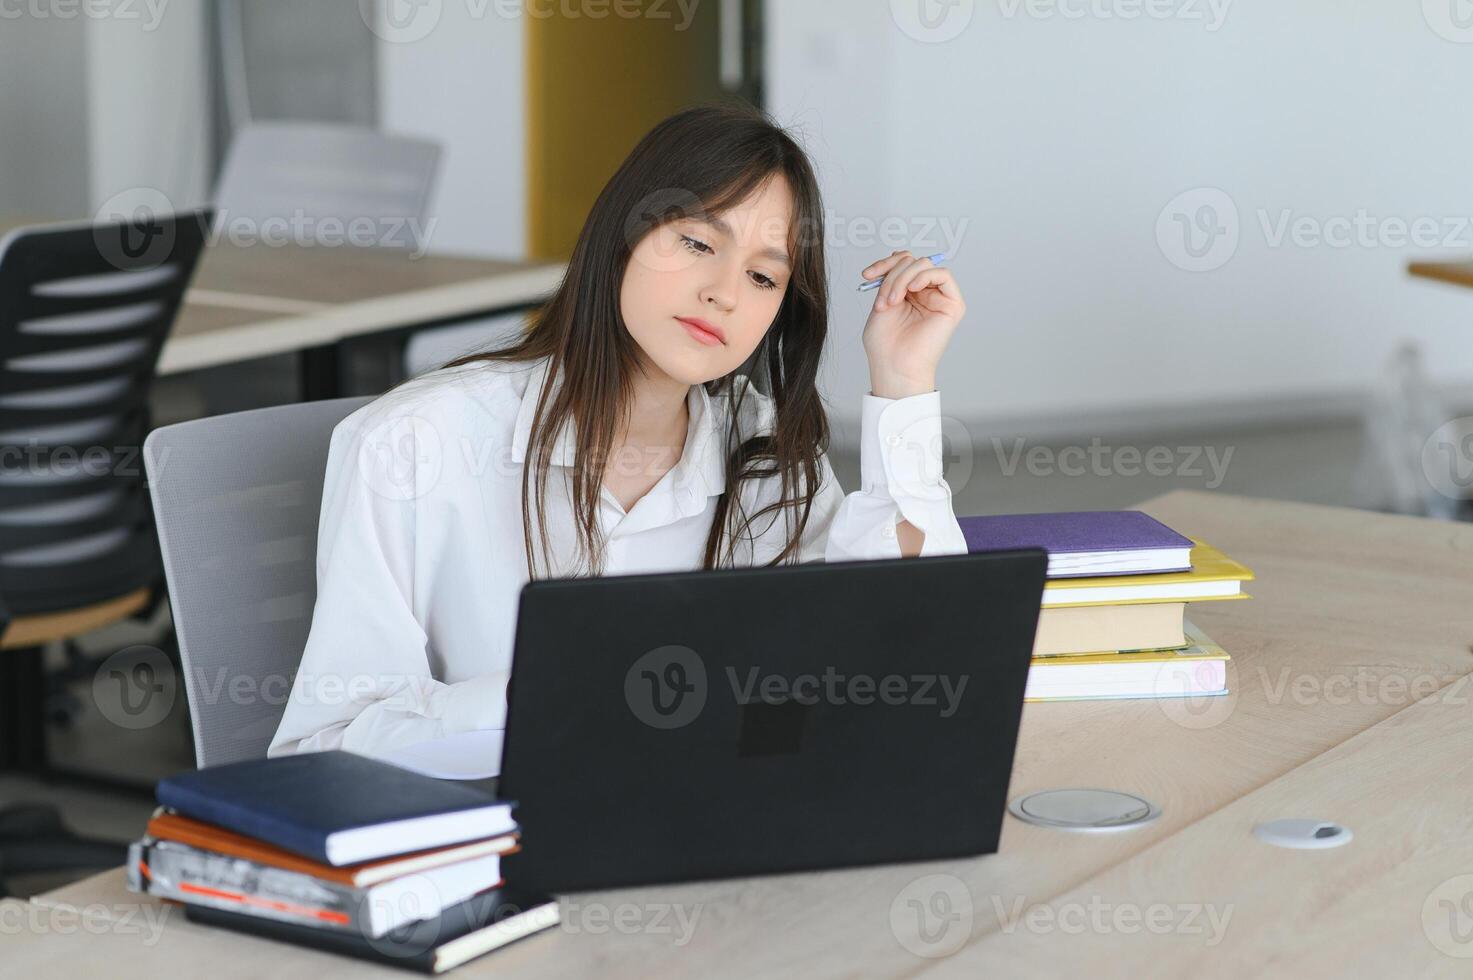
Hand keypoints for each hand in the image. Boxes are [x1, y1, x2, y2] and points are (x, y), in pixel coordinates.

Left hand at [860, 250, 965, 398]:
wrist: (894, 366)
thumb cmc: (885, 344)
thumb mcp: (881, 301)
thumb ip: (890, 278)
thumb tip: (898, 256)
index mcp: (907, 292)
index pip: (902, 262)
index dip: (884, 263)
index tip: (866, 276)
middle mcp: (924, 292)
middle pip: (911, 261)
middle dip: (892, 276)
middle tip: (883, 300)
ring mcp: (939, 297)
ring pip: (924, 265)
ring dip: (903, 279)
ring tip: (892, 301)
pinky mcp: (953, 304)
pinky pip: (943, 274)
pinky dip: (925, 276)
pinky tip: (912, 290)